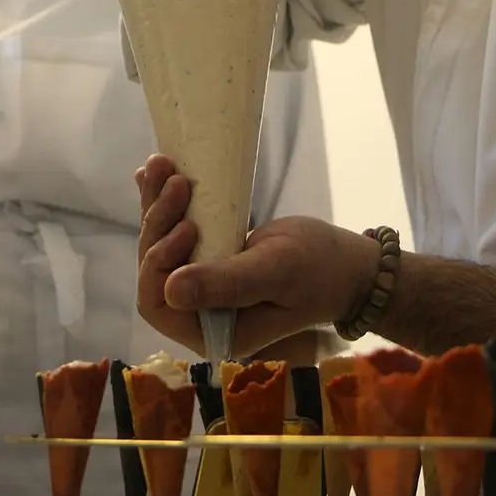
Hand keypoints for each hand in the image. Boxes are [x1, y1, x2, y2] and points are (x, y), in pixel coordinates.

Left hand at [136, 155, 378, 357]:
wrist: (345, 264)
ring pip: (161, 248)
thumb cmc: (318, 270)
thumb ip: (228, 283)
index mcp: (213, 330)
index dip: (159, 264)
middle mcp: (199, 314)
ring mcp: (202, 289)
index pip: (159, 303)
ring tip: (163, 165)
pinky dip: (163, 204)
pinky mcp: (209, 264)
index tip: (188, 227)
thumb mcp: (276, 271)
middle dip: (158, 224)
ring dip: (158, 206)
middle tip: (178, 182)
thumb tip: (172, 290)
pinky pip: (175, 236)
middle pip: (155, 271)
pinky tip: (151, 176)